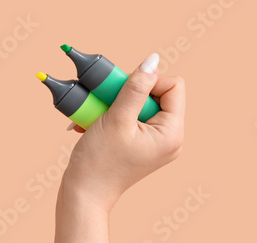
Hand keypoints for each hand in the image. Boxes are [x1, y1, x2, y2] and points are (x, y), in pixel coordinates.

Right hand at [55, 53, 184, 242]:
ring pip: (141, 103)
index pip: (173, 85)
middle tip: (109, 104)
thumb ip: (136, 86)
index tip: (124, 92)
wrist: (82, 196)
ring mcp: (157, 143)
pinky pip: (133, 117)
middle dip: (130, 93)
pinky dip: (114, 115)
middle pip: (157, 93)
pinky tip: (95, 124)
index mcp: (173, 132)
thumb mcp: (117, 117)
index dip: (148, 81)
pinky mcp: (142, 145)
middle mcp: (170, 138)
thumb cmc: (99, 161)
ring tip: (99, 116)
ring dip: (117, 103)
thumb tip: (152, 60)